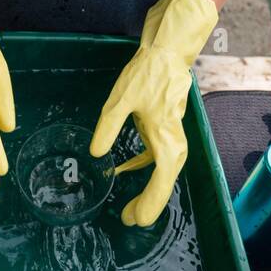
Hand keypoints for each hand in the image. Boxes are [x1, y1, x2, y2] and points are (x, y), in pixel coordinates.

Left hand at [90, 0, 217, 226]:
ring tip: (129, 207)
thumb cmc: (146, 73)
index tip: (135, 219)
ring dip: (148, 190)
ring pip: (163, 171)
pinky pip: (157, 156)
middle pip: (165, 182)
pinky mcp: (165, 127)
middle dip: (149, 204)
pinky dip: (143, 167)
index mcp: (165, 138)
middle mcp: (173, 141)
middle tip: (128, 219)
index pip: (161, 181)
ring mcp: (172, 135)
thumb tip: (96, 155)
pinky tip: (124, 170)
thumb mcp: (120, 100)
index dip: (149, 203)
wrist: (167, 51)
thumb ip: (107, 127)